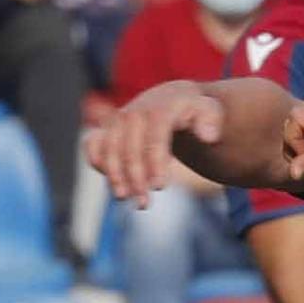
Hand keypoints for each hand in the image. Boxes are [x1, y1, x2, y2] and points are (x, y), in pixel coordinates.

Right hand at [87, 82, 227, 206]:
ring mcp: (119, 119)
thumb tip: (208, 137)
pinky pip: (93, 143)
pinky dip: (97, 161)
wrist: (173, 99)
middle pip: (130, 146)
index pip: (156, 135)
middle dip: (135, 177)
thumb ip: (211, 122)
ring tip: (125, 199)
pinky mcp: (108, 128)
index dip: (155, 161)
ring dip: (114, 175)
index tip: (160, 187)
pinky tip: (113, 183)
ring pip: (108, 147)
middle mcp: (136, 111)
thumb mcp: (210, 112)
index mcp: (162, 107)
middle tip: (144, 203)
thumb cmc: (194, 111)